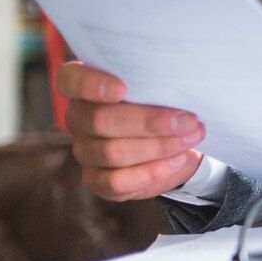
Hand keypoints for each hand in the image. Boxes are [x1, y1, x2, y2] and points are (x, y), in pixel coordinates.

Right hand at [57, 61, 205, 201]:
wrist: (179, 139)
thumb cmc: (167, 101)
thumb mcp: (164, 84)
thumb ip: (157, 79)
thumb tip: (178, 78)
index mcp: (86, 85)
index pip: (70, 79)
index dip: (89, 84)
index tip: (121, 89)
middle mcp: (79, 118)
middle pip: (99, 120)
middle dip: (148, 121)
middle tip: (189, 120)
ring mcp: (85, 151)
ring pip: (112, 152)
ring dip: (159, 146)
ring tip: (191, 137)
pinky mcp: (97, 180)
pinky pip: (116, 182)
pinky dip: (152, 172)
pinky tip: (177, 160)